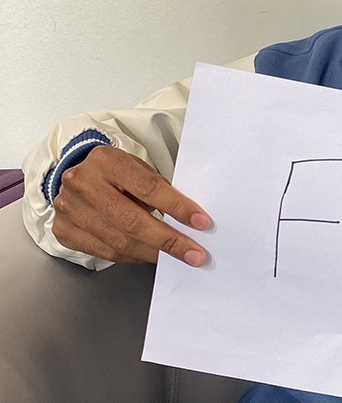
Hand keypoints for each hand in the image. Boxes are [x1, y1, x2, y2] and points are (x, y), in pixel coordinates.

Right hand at [52, 145, 209, 265]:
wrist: (77, 175)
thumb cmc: (117, 172)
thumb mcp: (138, 168)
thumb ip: (158, 189)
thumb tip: (188, 220)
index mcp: (107, 161)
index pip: (148, 188)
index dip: (177, 207)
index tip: (201, 222)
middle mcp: (82, 184)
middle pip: (131, 220)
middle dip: (168, 240)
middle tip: (195, 254)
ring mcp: (69, 209)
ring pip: (118, 241)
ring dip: (153, 253)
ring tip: (178, 258)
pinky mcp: (63, 230)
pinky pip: (106, 251)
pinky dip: (133, 257)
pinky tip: (151, 256)